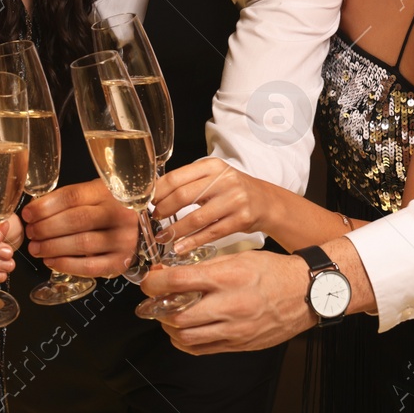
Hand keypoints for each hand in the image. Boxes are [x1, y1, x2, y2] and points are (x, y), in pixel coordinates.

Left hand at [22, 179, 137, 277]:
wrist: (139, 227)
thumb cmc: (110, 209)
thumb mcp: (95, 195)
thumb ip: (70, 200)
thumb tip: (35, 211)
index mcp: (108, 192)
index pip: (72, 197)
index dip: (46, 206)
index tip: (28, 214)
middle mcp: (119, 214)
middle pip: (76, 220)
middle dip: (46, 228)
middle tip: (31, 233)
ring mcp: (123, 239)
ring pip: (81, 243)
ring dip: (53, 247)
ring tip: (36, 248)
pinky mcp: (121, 262)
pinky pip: (90, 266)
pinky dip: (66, 264)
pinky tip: (51, 261)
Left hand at [142, 249, 313, 353]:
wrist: (306, 293)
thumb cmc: (273, 271)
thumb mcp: (239, 257)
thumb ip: (206, 267)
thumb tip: (173, 272)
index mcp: (227, 277)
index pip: (178, 282)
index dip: (154, 283)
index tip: (149, 281)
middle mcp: (229, 305)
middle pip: (176, 315)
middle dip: (156, 308)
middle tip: (152, 301)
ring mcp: (234, 329)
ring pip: (186, 336)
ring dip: (169, 327)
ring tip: (167, 316)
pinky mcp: (239, 344)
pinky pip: (202, 349)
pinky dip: (185, 342)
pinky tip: (183, 332)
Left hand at [152, 157, 269, 253]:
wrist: (265, 201)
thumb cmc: (233, 190)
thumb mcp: (214, 177)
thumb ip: (190, 182)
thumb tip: (156, 194)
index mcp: (212, 166)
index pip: (177, 177)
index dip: (159, 192)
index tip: (148, 202)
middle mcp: (224, 180)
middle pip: (184, 196)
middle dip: (164, 209)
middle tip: (154, 219)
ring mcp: (234, 199)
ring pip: (197, 217)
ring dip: (176, 230)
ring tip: (163, 237)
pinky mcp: (241, 219)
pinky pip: (211, 233)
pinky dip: (193, 241)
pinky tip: (180, 247)